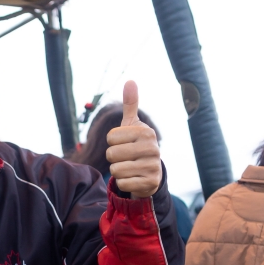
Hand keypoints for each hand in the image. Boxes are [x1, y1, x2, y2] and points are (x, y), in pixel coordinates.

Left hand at [106, 81, 161, 198]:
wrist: (150, 173)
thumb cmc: (136, 145)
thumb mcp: (132, 125)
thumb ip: (130, 104)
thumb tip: (130, 80)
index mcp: (146, 132)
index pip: (110, 137)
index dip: (112, 142)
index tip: (124, 143)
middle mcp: (153, 149)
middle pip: (111, 154)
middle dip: (113, 158)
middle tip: (126, 157)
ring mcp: (153, 167)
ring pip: (115, 170)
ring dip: (118, 171)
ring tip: (129, 168)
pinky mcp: (150, 184)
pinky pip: (122, 183)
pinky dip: (123, 183)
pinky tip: (133, 179)